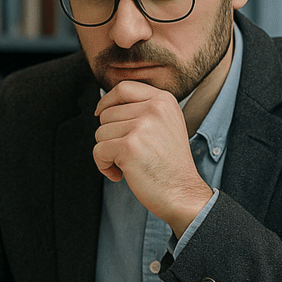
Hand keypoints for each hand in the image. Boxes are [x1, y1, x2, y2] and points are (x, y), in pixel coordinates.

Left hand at [93, 81, 213, 236]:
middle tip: (127, 153)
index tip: (100, 114)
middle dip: (109, 136)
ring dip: (107, 152)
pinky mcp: (129, 147)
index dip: (106, 101)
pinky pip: (98, 150)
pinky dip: (103, 166)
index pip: (123, 88)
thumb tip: (105, 106)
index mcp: (163, 100)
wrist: (182, 193)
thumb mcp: (165, 125)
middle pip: (107, 113)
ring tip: (127, 164)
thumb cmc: (169, 164)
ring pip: (100, 132)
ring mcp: (142, 126)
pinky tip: (120, 174)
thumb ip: (142, 110)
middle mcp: (154, 108)